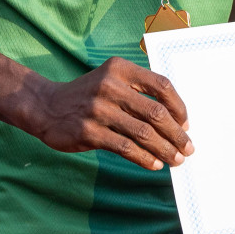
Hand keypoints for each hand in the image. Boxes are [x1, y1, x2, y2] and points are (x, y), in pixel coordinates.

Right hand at [28, 58, 193, 169]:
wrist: (46, 107)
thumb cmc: (88, 95)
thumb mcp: (111, 80)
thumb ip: (139, 92)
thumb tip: (176, 121)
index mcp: (121, 69)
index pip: (162, 85)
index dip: (179, 107)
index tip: (186, 123)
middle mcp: (110, 86)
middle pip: (156, 112)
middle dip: (177, 133)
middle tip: (188, 148)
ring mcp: (98, 109)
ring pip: (144, 133)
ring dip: (165, 149)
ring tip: (175, 160)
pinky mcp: (89, 132)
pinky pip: (125, 148)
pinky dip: (144, 158)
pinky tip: (154, 164)